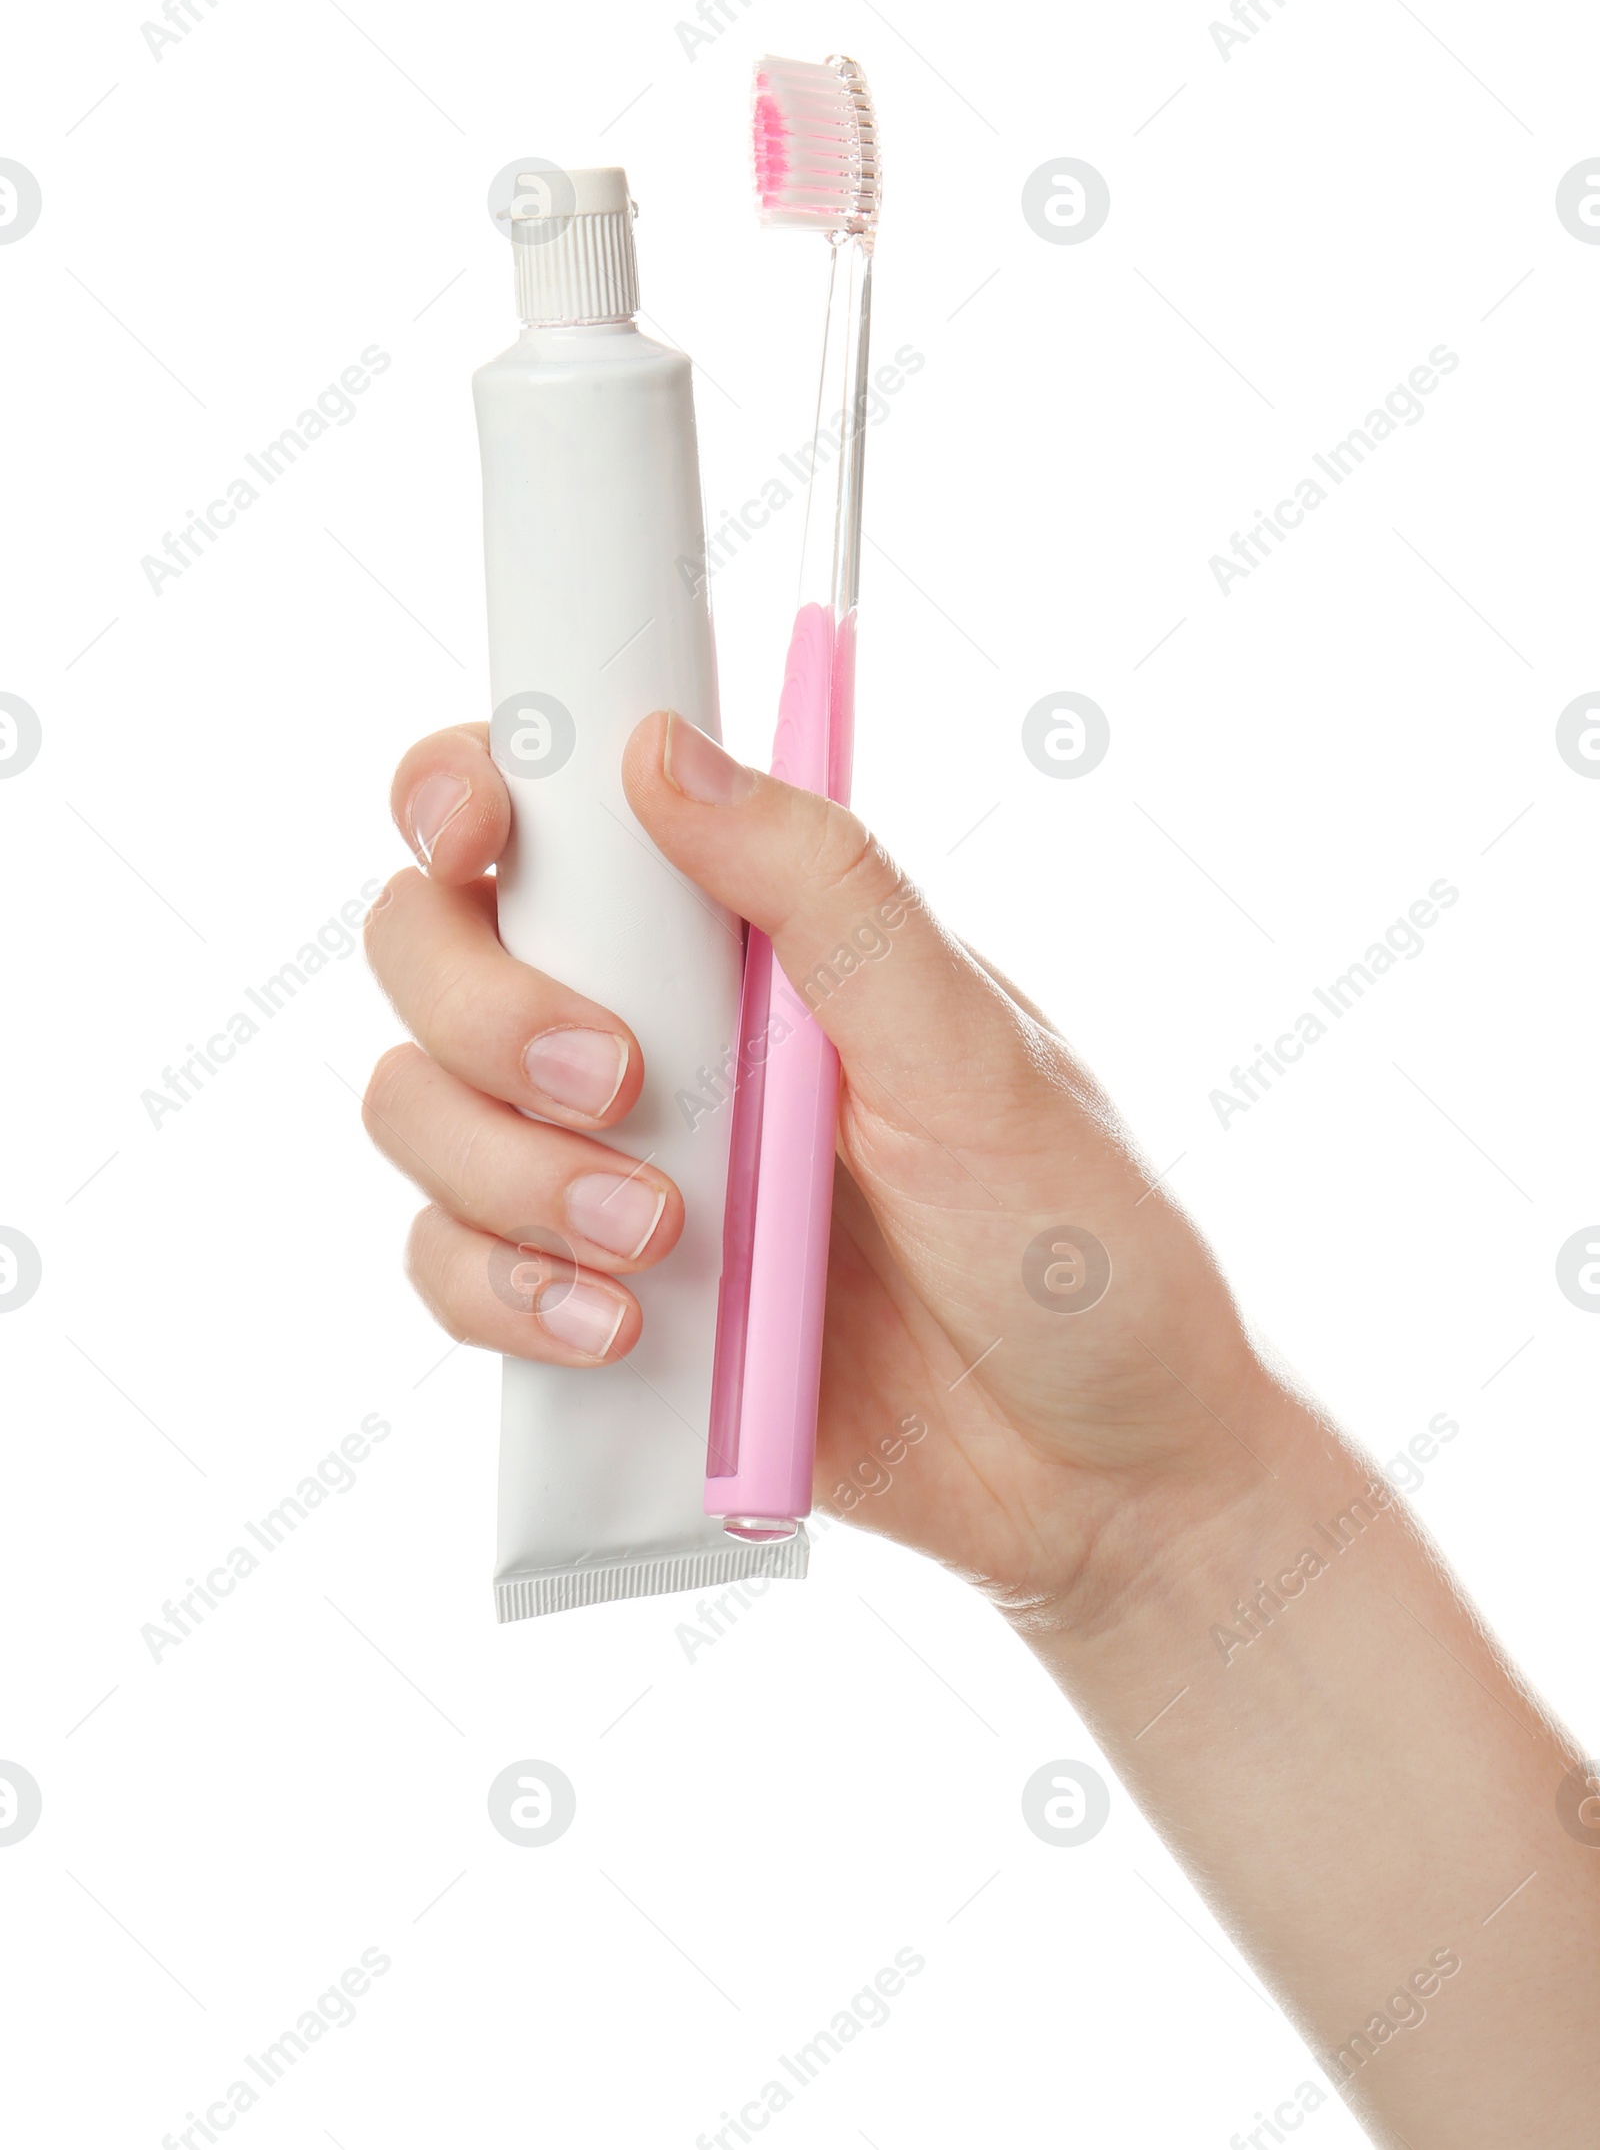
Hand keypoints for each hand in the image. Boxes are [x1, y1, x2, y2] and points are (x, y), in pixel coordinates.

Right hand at [363, 711, 1275, 1627]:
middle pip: (433, 954)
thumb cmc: (1074, 1238)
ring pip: (420, 1112)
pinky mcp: (590, 1298)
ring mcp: (610, 1166)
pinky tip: (619, 1332)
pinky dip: (506, 1294)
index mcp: (747, 935)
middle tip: (618, 1085)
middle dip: (485, 1013)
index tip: (476, 837)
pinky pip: (454, 1269)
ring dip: (504, 1173)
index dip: (465, 792)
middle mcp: (655, 1029)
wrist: (1099, 1474)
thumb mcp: (971, 1052)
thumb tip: (661, 749)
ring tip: (661, 1240)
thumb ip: (827, 898)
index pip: (554, 818)